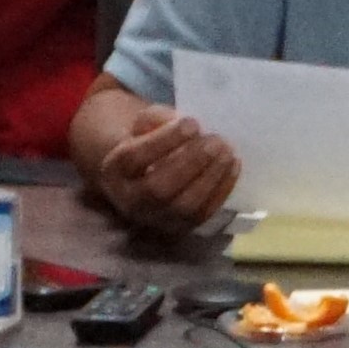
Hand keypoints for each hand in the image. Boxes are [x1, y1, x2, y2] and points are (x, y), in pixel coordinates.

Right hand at [87, 102, 241, 235]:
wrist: (146, 178)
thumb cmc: (148, 144)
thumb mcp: (144, 125)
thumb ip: (157, 119)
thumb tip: (185, 124)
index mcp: (115, 170)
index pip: (134, 158)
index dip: (164, 141)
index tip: (193, 123)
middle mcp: (130, 200)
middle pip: (158, 188)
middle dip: (191, 162)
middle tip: (215, 140)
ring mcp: (156, 219)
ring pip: (184, 206)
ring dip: (210, 177)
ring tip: (226, 151)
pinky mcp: (180, 228)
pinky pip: (203, 214)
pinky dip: (221, 189)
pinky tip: (233, 165)